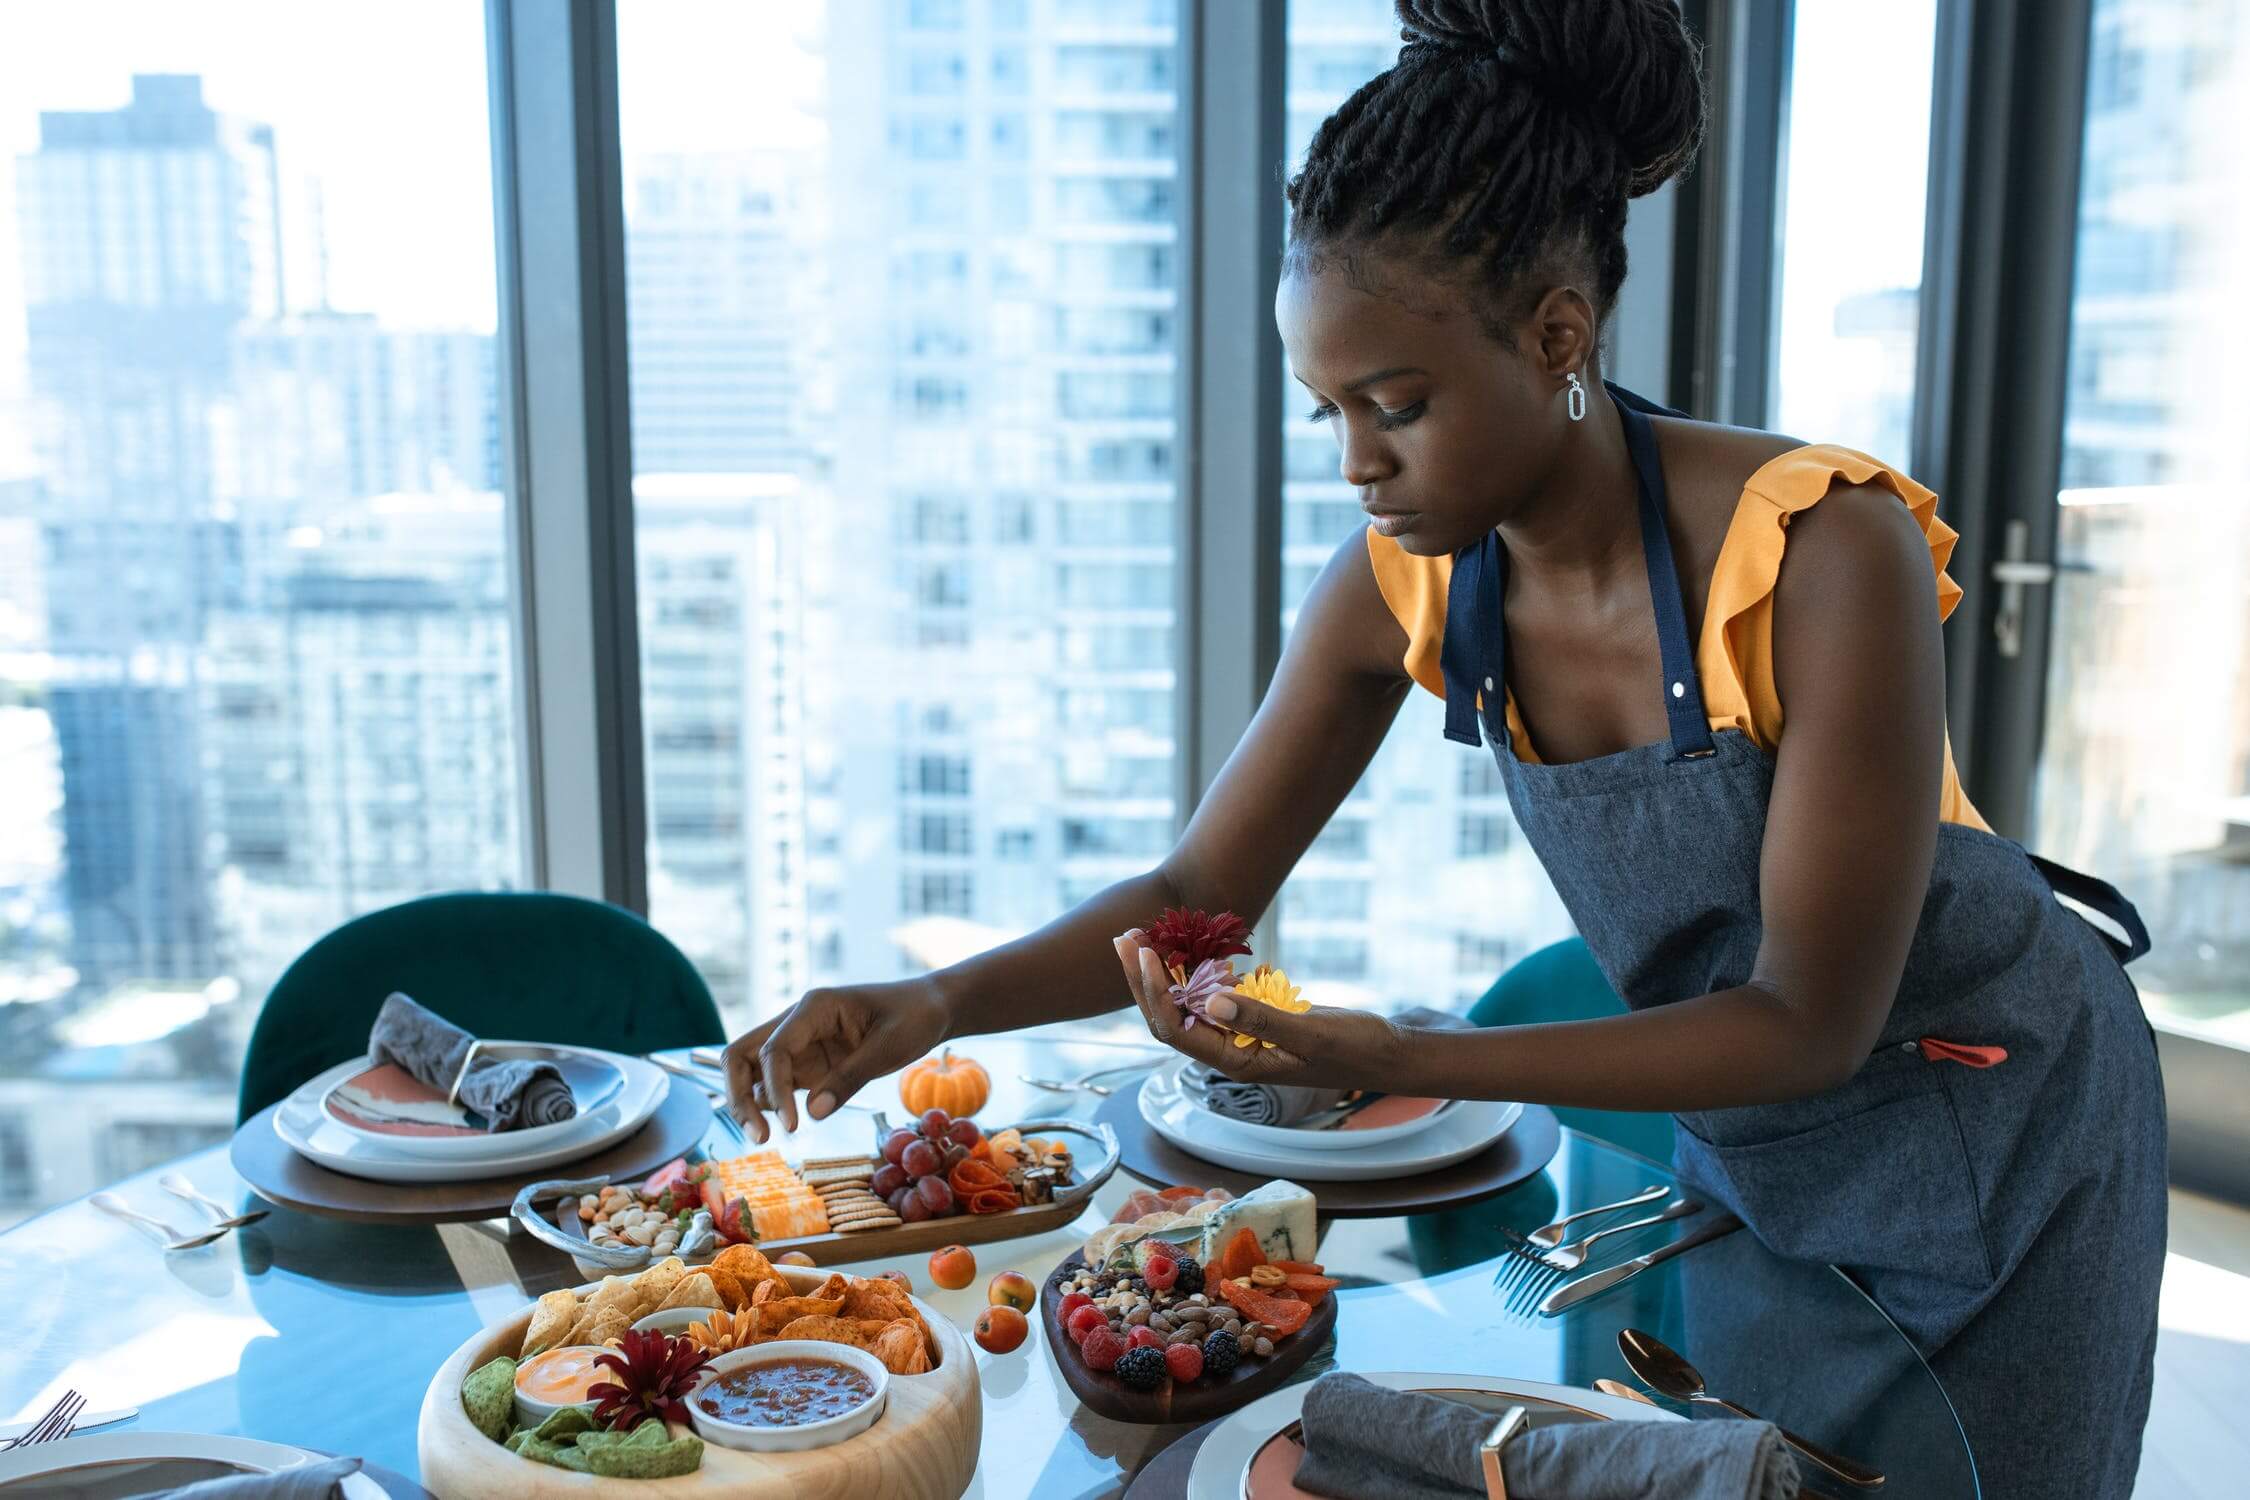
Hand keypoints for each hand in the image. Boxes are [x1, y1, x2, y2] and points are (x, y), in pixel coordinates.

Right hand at [722, 977, 950, 1141]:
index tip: (793, 1125)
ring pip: (750, 1070)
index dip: (776, 1089)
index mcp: (814, 1007)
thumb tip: (812, 1114)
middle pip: (740, 1054)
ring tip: (765, 1138)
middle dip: (738, 1095)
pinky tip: (785, 1126)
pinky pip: (774, 1084)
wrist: (930, 1009)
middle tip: (759, 1136)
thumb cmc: (914, 1017)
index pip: (774, 1050)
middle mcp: (796, 1023)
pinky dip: (770, 1105)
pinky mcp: (808, 1063)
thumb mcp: (889, 1046)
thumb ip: (850, 1078)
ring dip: (748, 1102)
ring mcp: (799, 1044)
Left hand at [1112, 930, 1404, 1090]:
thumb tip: (1210, 1002)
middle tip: (1124, 936)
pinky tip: (1182, 949)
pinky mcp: (1251, 1020)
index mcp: (1237, 1062)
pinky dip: (1192, 973)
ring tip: (1139, 937)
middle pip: (1169, 1017)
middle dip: (1142, 979)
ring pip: (1185, 1006)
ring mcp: (1239, 1036)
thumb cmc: (1355, 1048)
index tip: (1146, 951)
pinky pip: (1210, 998)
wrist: (1385, 1053)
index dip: (1154, 992)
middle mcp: (1229, 1051)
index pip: (1177, 1029)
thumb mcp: (1312, 1034)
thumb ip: (1262, 1020)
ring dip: (1160, 974)